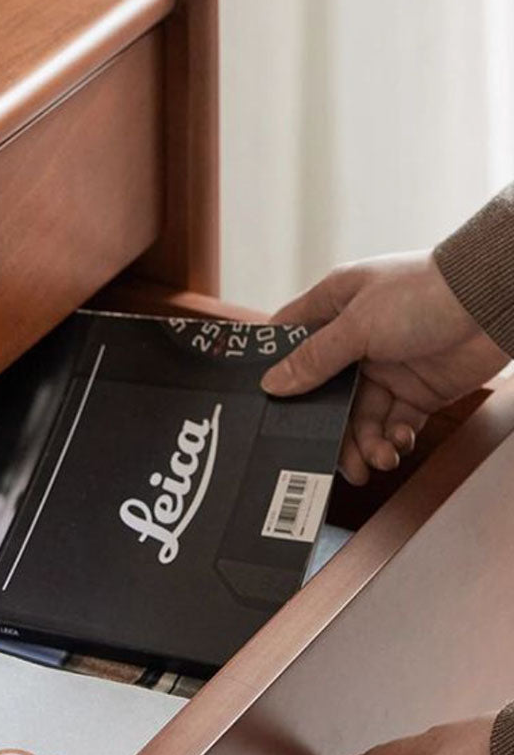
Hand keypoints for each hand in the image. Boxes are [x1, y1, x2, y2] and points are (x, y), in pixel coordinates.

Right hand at [260, 252, 508, 483]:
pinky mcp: (417, 392)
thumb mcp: (357, 325)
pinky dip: (393, 441)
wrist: (492, 302)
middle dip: (327, 429)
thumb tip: (272, 384)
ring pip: (360, 419)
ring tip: (376, 460)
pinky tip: (398, 444)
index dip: (275, 371)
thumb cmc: (424, 294)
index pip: (291, 341)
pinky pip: (393, 426)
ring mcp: (386, 369)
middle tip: (328, 457)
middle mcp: (355, 341)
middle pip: (325, 397)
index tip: (263, 405)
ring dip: (364, 445)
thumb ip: (314, 358)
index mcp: (334, 309)